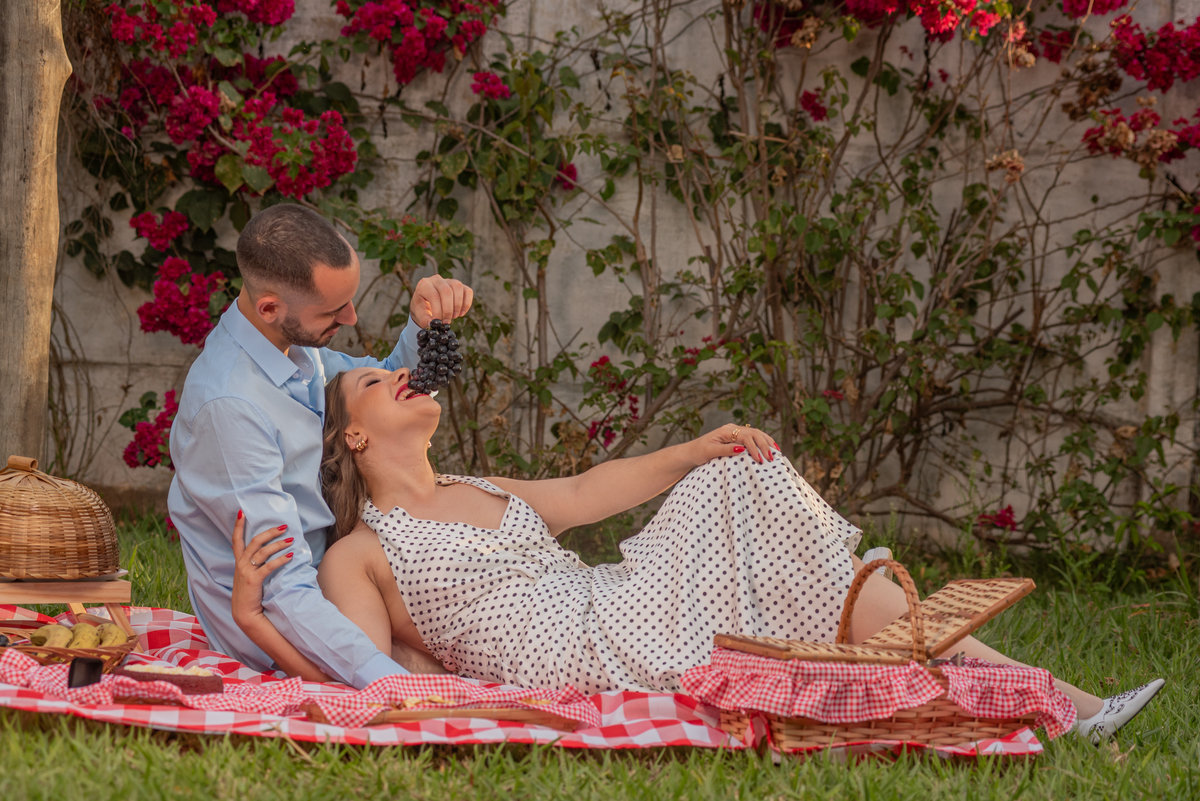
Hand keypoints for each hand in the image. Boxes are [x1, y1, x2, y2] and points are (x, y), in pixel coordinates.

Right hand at [230, 512, 292, 626]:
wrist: (245, 614)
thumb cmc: (250, 594)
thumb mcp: (247, 576)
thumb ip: (252, 564)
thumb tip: (265, 552)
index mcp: (239, 562)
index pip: (236, 540)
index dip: (238, 526)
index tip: (242, 513)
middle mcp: (241, 564)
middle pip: (255, 542)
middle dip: (270, 532)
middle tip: (284, 527)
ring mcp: (246, 572)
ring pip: (263, 552)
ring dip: (278, 544)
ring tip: (291, 540)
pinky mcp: (253, 580)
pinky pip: (268, 566)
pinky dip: (280, 560)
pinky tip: (290, 556)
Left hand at [410, 275, 473, 327]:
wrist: (426, 303)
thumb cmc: (422, 307)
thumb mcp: (419, 313)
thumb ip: (424, 319)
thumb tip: (432, 323)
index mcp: (424, 284)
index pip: (434, 295)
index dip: (438, 310)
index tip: (438, 322)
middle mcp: (436, 279)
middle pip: (446, 291)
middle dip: (448, 309)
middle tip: (447, 321)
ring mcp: (449, 281)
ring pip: (458, 287)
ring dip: (458, 305)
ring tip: (454, 316)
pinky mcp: (459, 285)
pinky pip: (467, 291)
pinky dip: (467, 303)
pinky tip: (461, 313)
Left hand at [685, 423, 778, 465]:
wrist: (691, 452)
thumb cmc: (698, 452)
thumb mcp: (709, 452)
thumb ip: (725, 450)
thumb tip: (742, 449)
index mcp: (726, 430)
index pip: (746, 436)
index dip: (754, 448)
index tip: (760, 460)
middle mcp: (733, 429)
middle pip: (754, 433)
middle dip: (764, 445)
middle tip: (771, 459)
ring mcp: (736, 432)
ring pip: (757, 434)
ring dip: (767, 442)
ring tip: (776, 453)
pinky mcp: (737, 438)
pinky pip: (754, 438)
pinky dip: (763, 443)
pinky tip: (771, 449)